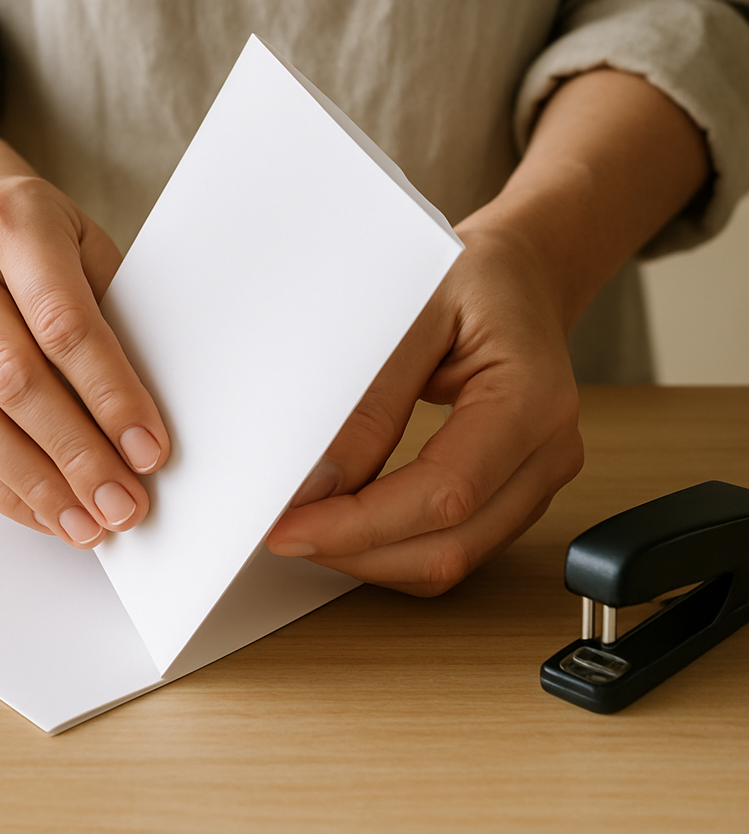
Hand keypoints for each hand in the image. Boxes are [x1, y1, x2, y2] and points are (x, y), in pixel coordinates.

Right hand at [0, 175, 169, 547]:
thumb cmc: (47, 246)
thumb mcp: (90, 255)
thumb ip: (115, 322)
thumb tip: (145, 428)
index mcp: (11, 222)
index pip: (63, 322)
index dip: (109, 395)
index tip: (149, 451)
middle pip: (12, 377)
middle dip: (75, 454)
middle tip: (121, 505)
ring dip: (35, 484)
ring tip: (86, 524)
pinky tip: (41, 510)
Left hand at [266, 222, 583, 594]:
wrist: (517, 274)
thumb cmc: (471, 276)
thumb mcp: (412, 312)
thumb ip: (371, 401)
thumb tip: (318, 482)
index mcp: (532, 399)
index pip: (444, 493)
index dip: (361, 524)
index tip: (292, 529)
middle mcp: (548, 451)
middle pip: (449, 545)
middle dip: (358, 551)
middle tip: (285, 533)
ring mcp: (538, 477)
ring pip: (453, 560)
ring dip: (373, 557)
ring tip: (310, 527)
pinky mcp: (518, 490)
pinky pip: (456, 543)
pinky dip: (397, 545)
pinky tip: (351, 521)